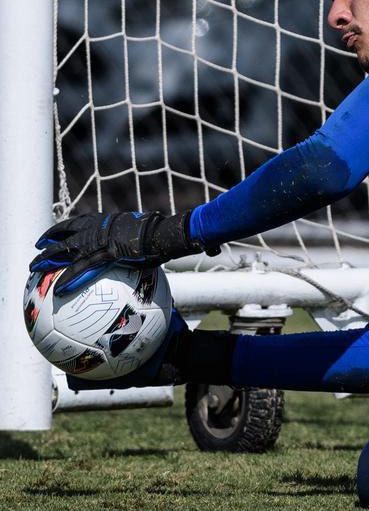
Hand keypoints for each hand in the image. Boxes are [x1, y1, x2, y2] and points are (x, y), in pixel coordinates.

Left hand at [30, 211, 205, 292]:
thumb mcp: (165, 239)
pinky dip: (68, 278)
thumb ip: (166, 246)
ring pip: (66, 248)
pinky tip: (56, 289)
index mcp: (113, 222)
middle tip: (36, 247)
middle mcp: (102, 227)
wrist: (173, 232)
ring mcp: (103, 239)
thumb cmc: (174, 233)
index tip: (58, 232)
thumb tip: (195, 250)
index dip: (68, 227)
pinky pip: (82, 268)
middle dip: (49, 239)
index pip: (84, 222)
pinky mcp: (106, 252)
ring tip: (32, 267)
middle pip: (68, 231)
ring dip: (47, 258)